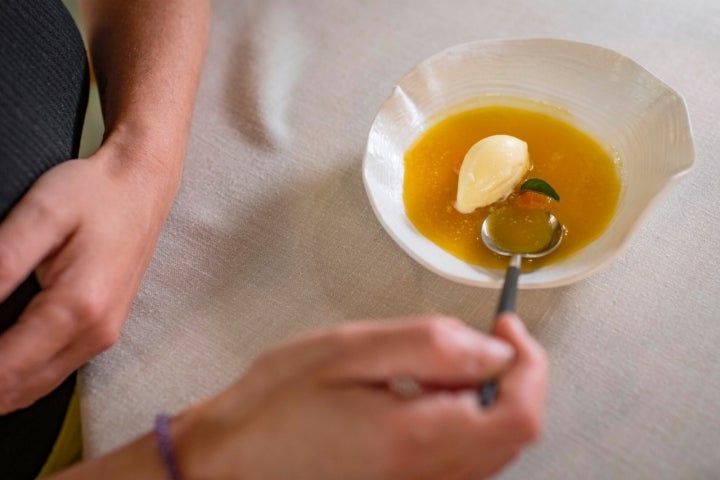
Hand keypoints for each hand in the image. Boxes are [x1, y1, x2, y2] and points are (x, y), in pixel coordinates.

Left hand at [0, 139, 180, 412]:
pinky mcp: (103, 331)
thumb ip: (1, 264)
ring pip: (34, 389)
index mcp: (78, 306)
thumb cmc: (96, 194)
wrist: (143, 186)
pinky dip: (17, 380)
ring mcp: (103, 336)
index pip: (5, 369)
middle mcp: (96, 331)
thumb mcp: (39, 216)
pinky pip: (52, 375)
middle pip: (18, 390)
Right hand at [171, 314, 547, 479]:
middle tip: (482, 340)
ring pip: (494, 451)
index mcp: (418, 439)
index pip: (518, 412)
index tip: (507, 329)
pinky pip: (465, 465)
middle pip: (515, 434)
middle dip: (512, 377)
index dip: (528, 363)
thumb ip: (430, 345)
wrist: (231, 465)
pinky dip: (466, 424)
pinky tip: (427, 400)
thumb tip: (493, 350)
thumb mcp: (349, 351)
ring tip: (440, 369)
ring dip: (488, 401)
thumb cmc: (276, 406)